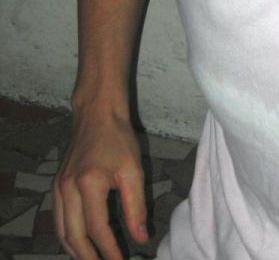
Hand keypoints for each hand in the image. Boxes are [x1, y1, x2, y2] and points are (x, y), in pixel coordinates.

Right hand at [53, 110, 147, 259]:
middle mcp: (68, 188)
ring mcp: (58, 187)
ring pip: (62, 232)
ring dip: (76, 251)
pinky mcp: (56, 185)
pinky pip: (58, 219)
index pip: (97, 229)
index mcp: (89, 183)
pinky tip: (80, 243)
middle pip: (74, 236)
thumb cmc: (118, 138)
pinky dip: (68, 236)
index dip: (109, 250)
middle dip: (89, 258)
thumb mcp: (133, 170)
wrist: (97, 114)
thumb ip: (137, 207)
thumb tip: (140, 238)